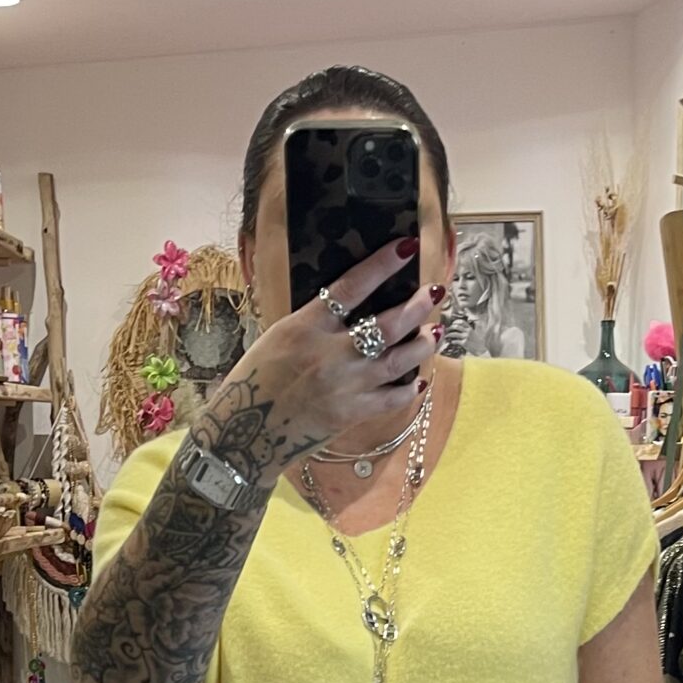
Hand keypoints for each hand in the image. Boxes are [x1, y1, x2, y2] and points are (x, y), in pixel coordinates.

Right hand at [206, 241, 444, 462]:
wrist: (246, 435)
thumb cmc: (254, 381)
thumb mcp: (277, 338)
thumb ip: (313, 323)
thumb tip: (347, 306)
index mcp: (305, 326)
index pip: (351, 286)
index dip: (382, 265)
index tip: (406, 247)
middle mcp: (329, 353)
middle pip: (386, 324)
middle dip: (416, 307)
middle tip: (435, 293)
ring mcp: (344, 385)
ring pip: (397, 360)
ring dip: (422, 344)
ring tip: (436, 332)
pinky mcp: (351, 415)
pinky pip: (391, 399)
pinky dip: (408, 388)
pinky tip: (418, 379)